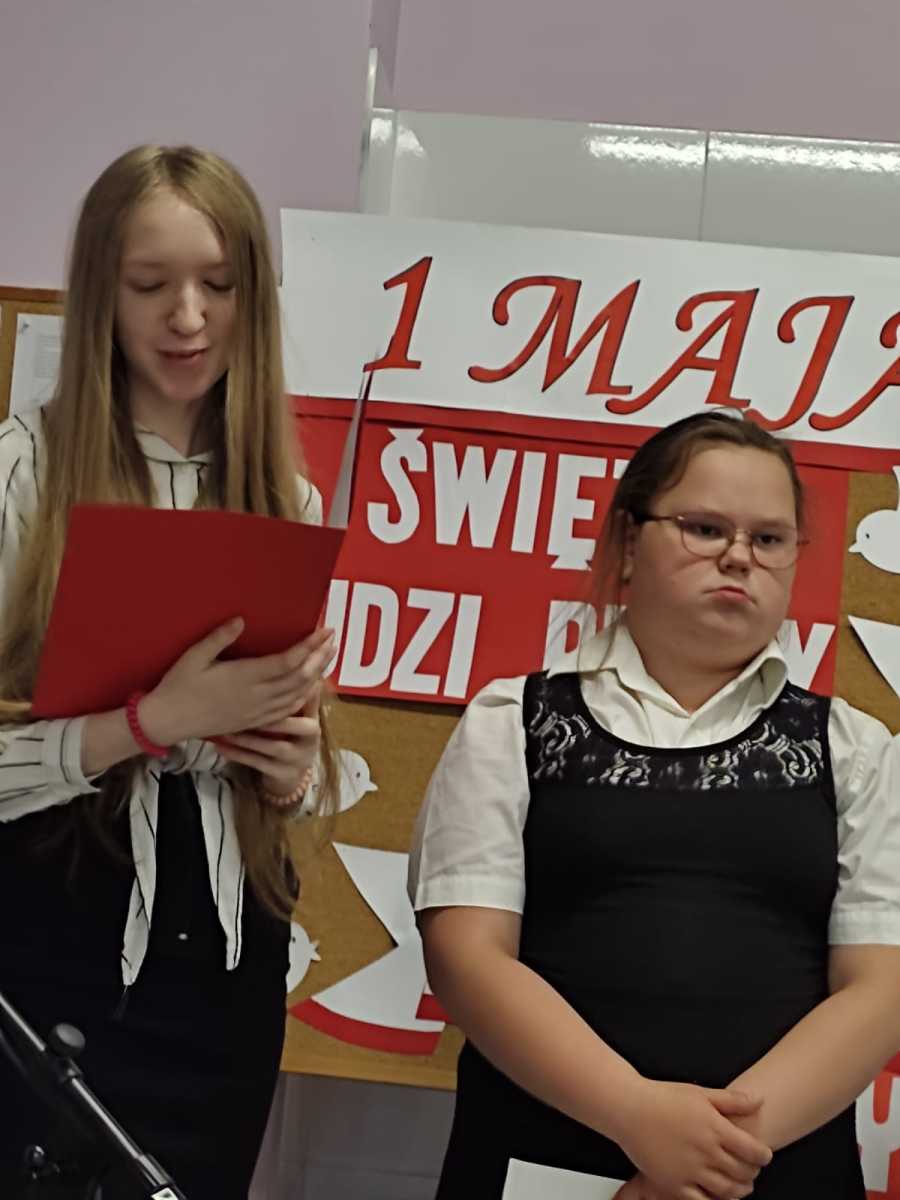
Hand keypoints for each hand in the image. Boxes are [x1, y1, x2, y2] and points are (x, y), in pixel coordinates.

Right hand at [138, 620, 334, 746]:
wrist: (169, 722)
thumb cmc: (178, 686)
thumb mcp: (193, 657)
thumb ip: (218, 638)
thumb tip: (240, 620)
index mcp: (244, 677)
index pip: (288, 661)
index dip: (310, 646)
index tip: (324, 631)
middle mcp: (257, 696)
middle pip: (300, 677)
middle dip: (320, 657)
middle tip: (334, 639)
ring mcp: (258, 711)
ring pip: (297, 694)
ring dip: (317, 675)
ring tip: (328, 657)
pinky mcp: (255, 721)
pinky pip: (287, 709)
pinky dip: (304, 696)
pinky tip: (310, 686)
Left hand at [214, 688, 321, 794]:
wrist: (293, 772)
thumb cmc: (293, 736)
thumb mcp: (301, 717)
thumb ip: (302, 695)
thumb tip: (306, 663)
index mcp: (313, 723)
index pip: (308, 705)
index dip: (295, 693)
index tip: (275, 681)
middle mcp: (309, 742)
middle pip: (292, 727)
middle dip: (270, 716)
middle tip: (247, 706)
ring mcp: (295, 760)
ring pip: (272, 747)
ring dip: (248, 737)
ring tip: (227, 728)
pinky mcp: (280, 774)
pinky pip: (257, 763)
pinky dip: (238, 755)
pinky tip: (221, 747)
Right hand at [614, 1080, 770, 1199]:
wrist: (629, 1108)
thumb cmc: (662, 1098)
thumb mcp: (700, 1092)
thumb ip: (731, 1100)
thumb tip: (758, 1100)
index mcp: (715, 1127)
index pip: (753, 1150)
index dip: (763, 1156)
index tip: (764, 1155)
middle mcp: (706, 1151)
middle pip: (743, 1172)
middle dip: (752, 1173)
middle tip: (752, 1170)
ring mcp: (690, 1170)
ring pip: (727, 1190)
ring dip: (739, 1190)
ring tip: (740, 1186)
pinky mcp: (674, 1184)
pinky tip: (716, 1195)